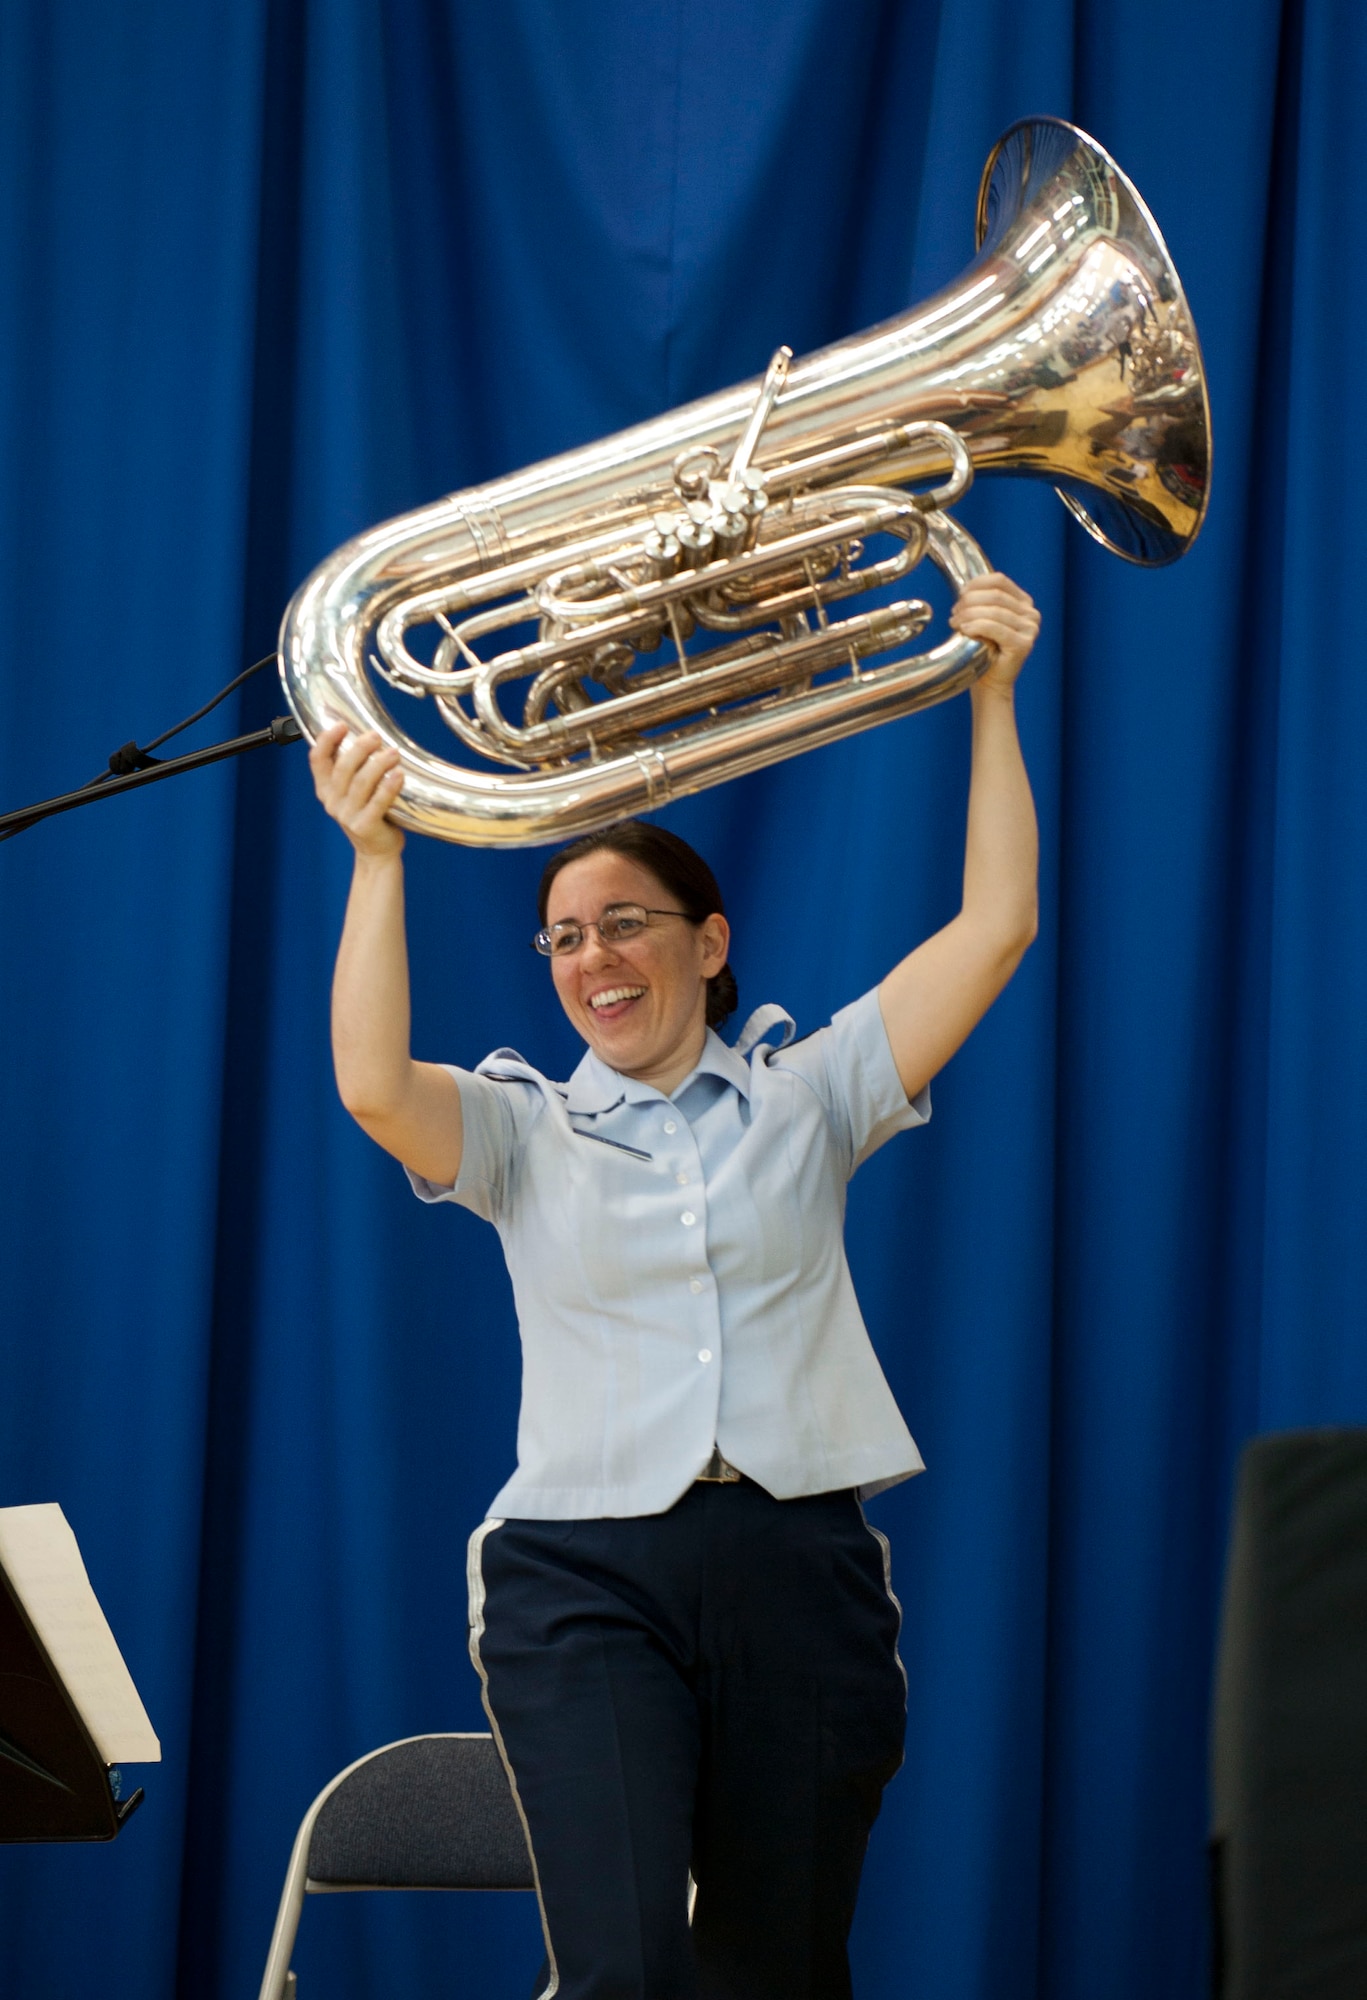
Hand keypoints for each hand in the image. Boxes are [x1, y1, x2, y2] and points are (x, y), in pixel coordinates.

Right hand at [309, 722, 405, 858]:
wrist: (377, 851)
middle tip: (376, 736)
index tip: (342, 725)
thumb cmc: (369, 815)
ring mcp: (347, 816)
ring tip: (394, 752)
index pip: (317, 760)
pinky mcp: (364, 827)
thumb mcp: (353, 792)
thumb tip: (366, 735)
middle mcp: (332, 802)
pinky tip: (399, 774)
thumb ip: (353, 769)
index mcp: (325, 789)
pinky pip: (377, 803)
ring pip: (361, 783)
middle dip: (360, 748)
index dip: (326, 740)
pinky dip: (389, 787)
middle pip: (342, 768)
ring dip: (379, 764)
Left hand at [949, 573, 1040, 690]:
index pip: (999, 580)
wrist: (990, 682)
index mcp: (1024, 602)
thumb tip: (964, 590)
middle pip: (995, 596)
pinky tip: (964, 630)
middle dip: (969, 602)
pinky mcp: (1024, 644)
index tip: (960, 595)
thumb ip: (980, 601)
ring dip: (969, 615)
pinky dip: (977, 627)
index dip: (976, 584)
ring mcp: (1030, 629)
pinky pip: (996, 628)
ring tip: (955, 623)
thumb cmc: (984, 649)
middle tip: (954, 614)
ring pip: (995, 612)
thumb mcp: (982, 618)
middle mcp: (1031, 614)